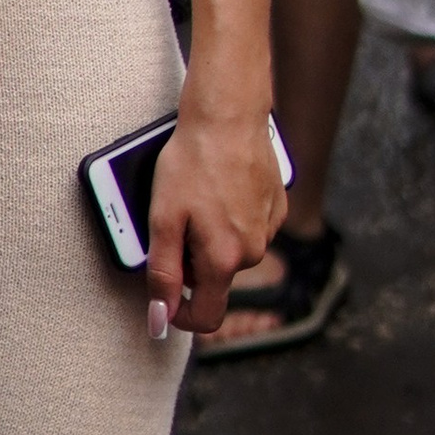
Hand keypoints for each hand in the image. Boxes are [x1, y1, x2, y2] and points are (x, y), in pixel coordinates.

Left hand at [146, 99, 285, 340]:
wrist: (228, 115)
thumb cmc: (192, 161)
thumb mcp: (163, 218)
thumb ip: (162, 273)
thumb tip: (159, 320)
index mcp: (225, 259)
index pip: (207, 316)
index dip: (179, 315)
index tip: (162, 299)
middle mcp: (253, 251)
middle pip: (215, 278)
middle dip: (190, 261)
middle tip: (174, 219)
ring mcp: (269, 228)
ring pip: (231, 251)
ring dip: (210, 236)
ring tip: (196, 196)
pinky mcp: (275, 206)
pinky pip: (247, 226)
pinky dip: (230, 216)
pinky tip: (218, 185)